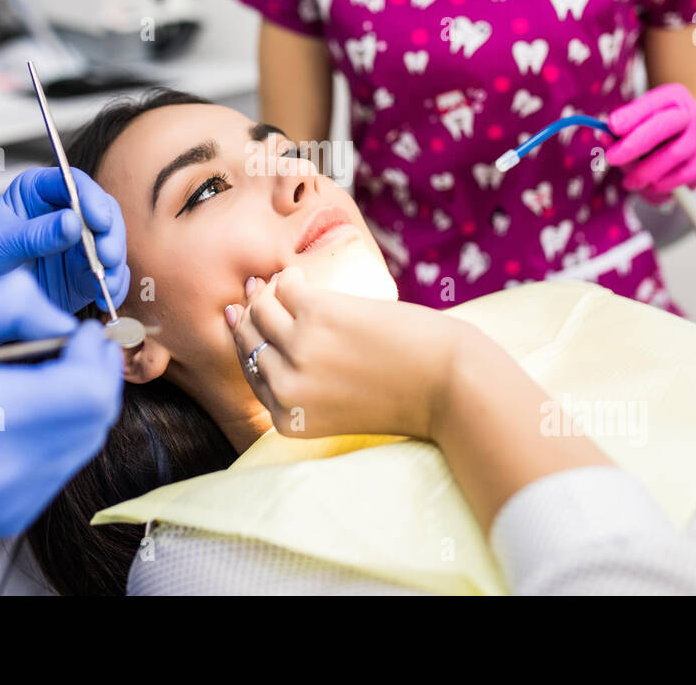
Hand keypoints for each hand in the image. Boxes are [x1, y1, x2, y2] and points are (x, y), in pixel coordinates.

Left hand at [0, 166, 128, 312]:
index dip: (92, 199)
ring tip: (106, 282)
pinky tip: (105, 296)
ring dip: (115, 262)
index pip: (74, 183)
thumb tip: (73, 223)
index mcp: (38, 191)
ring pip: (112, 242)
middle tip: (107, 256)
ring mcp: (78, 243)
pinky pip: (110, 274)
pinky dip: (113, 285)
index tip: (99, 222)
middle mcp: (65, 212)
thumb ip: (35, 235)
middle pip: (103, 211)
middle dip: (111, 234)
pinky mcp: (85, 272)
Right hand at [0, 270, 123, 587]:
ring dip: (81, 405)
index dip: (96, 355)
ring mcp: (12, 502)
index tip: (80, 331)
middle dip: (97, 375)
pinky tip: (24, 416)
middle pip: (97, 419)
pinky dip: (59, 435)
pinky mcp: (11, 518)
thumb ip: (16, 302)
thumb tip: (68, 324)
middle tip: (75, 349)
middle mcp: (6, 468)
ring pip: (85, 444)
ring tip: (46, 379)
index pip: (90, 391)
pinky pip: (61, 468)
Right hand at [223, 267, 475, 439]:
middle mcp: (286, 388)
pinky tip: (300, 276)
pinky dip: (290, 278)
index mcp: (289, 418)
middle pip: (250, 341)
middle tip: (257, 297)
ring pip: (261, 310)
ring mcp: (298, 350)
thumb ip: (305, 384)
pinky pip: (287, 288)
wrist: (449, 385)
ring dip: (268, 293)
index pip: (252, 375)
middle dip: (250, 316)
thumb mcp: (341, 407)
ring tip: (285, 284)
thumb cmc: (405, 394)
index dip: (249, 345)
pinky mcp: (317, 315)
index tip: (246, 322)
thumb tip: (268, 335)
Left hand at [605, 83, 695, 203]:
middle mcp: (693, 114)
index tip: (612, 126)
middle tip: (612, 158)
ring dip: (646, 172)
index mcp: (673, 97)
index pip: (652, 103)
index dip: (632, 116)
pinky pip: (683, 179)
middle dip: (635, 144)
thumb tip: (605, 136)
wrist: (693, 136)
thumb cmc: (656, 128)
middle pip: (665, 127)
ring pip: (674, 156)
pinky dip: (661, 186)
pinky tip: (650, 186)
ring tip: (629, 181)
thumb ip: (621, 128)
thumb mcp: (639, 120)